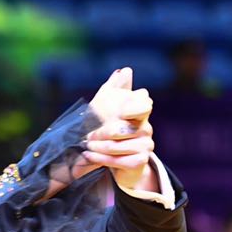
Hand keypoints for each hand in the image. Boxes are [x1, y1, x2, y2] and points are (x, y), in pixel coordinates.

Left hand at [82, 67, 156, 190]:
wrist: (115, 158)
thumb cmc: (109, 129)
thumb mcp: (107, 106)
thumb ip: (115, 88)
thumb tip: (126, 70)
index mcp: (140, 113)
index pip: (144, 104)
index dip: (134, 107)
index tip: (121, 112)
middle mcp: (146, 128)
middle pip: (122, 129)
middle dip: (100, 133)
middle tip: (86, 135)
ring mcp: (146, 145)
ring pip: (118, 146)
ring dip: (98, 147)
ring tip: (85, 145)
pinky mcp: (140, 161)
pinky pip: (120, 161)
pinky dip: (101, 158)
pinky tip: (89, 155)